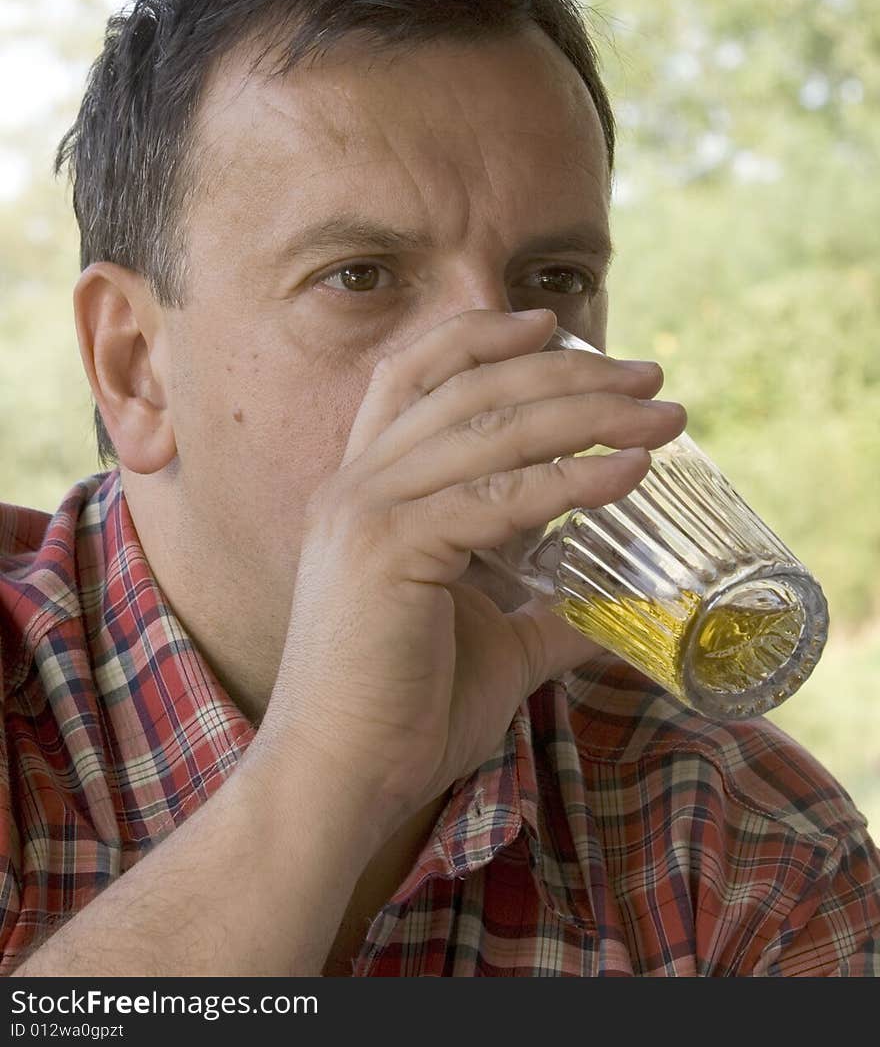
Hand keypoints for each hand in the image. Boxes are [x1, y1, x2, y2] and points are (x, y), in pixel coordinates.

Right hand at [257, 308, 686, 835]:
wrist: (335, 782)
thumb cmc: (401, 715)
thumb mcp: (491, 645)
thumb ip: (546, 617)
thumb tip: (615, 614)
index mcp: (364, 490)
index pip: (415, 378)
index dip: (481, 337)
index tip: (552, 322)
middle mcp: (358, 484)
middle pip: (470, 389)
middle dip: (565, 370)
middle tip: (646, 373)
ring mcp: (367, 509)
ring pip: (489, 429)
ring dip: (586, 411)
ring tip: (659, 415)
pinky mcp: (390, 548)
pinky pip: (499, 497)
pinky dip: (571, 479)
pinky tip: (628, 474)